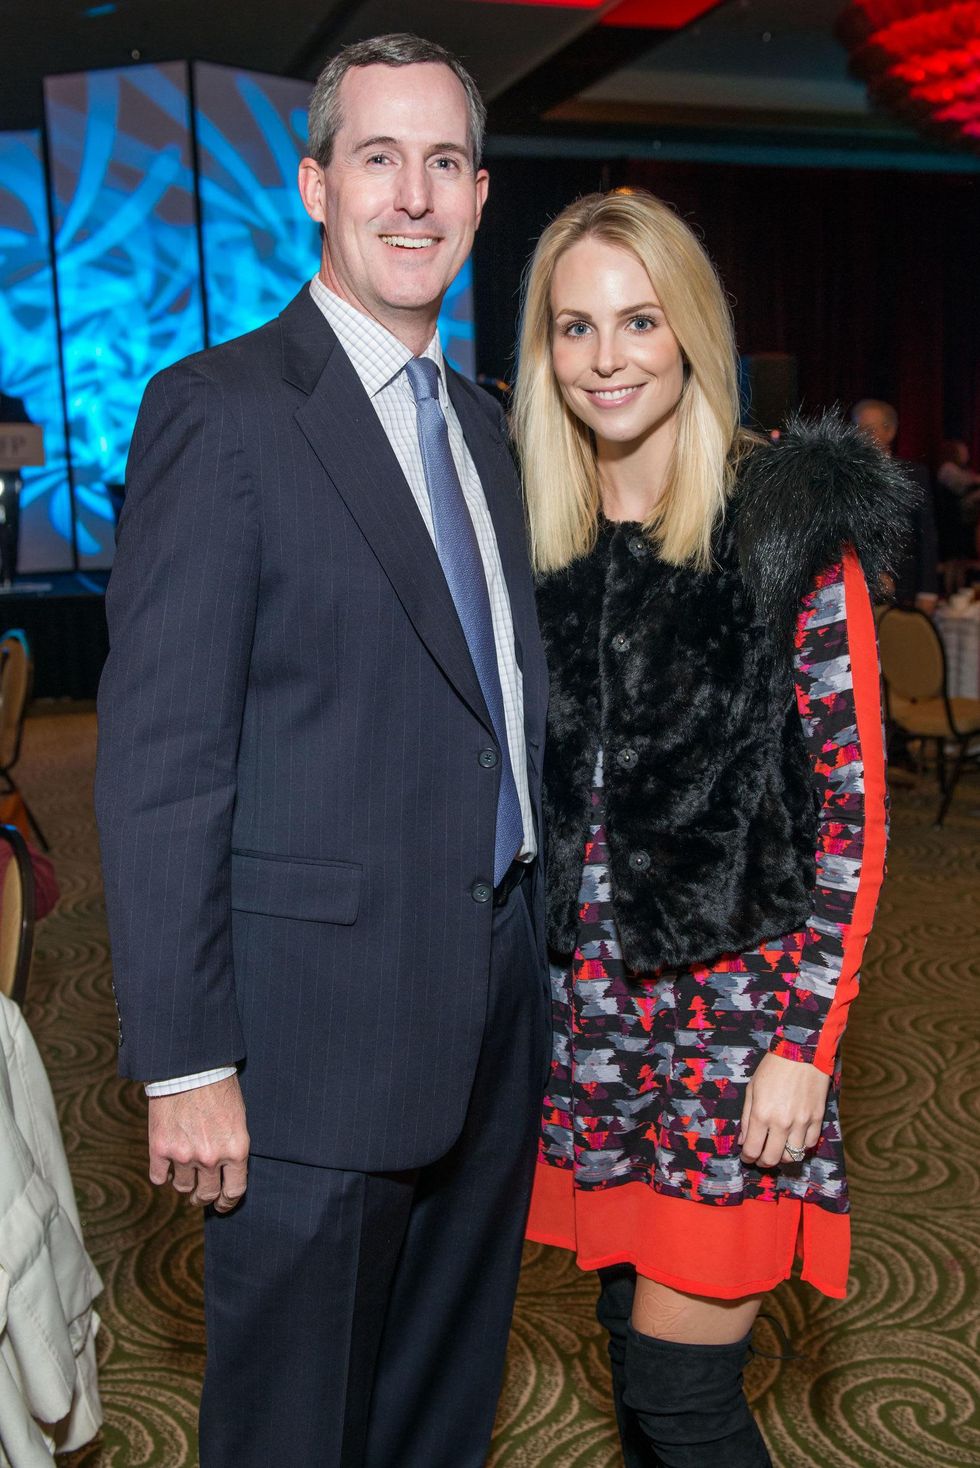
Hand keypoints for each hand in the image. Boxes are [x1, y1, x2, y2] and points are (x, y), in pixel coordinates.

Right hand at [148, 1074, 248, 1211]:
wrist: (189, 1067)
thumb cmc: (218, 1086)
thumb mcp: (238, 1117)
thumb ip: (232, 1146)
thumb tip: (226, 1168)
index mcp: (235, 1150)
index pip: (233, 1191)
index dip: (228, 1202)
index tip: (222, 1205)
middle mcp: (210, 1158)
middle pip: (206, 1194)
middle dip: (204, 1198)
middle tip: (201, 1197)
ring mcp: (183, 1155)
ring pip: (182, 1187)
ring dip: (184, 1184)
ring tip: (184, 1176)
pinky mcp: (160, 1148)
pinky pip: (159, 1177)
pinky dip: (162, 1175)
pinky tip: (165, 1168)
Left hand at [738, 1052, 829, 1168]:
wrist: (802, 1052)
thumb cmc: (772, 1068)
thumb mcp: (752, 1089)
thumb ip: (746, 1118)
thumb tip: (742, 1141)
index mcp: (762, 1114)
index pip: (752, 1150)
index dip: (747, 1157)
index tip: (746, 1156)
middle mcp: (782, 1123)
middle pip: (772, 1159)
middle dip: (763, 1162)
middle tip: (760, 1157)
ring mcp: (802, 1123)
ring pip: (793, 1156)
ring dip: (782, 1156)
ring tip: (777, 1149)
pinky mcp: (817, 1119)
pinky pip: (809, 1144)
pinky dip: (800, 1146)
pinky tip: (794, 1139)